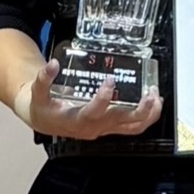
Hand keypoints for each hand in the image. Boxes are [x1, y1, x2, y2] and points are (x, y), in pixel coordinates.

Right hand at [30, 66, 162, 142]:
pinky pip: (133, 127)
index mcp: (76, 120)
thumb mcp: (37, 93)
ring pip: (132, 128)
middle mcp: (94, 127)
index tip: (109, 80)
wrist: (46, 121)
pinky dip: (147, 117)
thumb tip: (52, 64)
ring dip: (148, 115)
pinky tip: (154, 102)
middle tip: (149, 93)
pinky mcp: (110, 127)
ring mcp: (104, 129)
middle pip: (121, 123)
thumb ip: (43, 79)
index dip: (102, 99)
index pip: (92, 113)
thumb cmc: (44, 107)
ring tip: (156, 96)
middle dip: (139, 110)